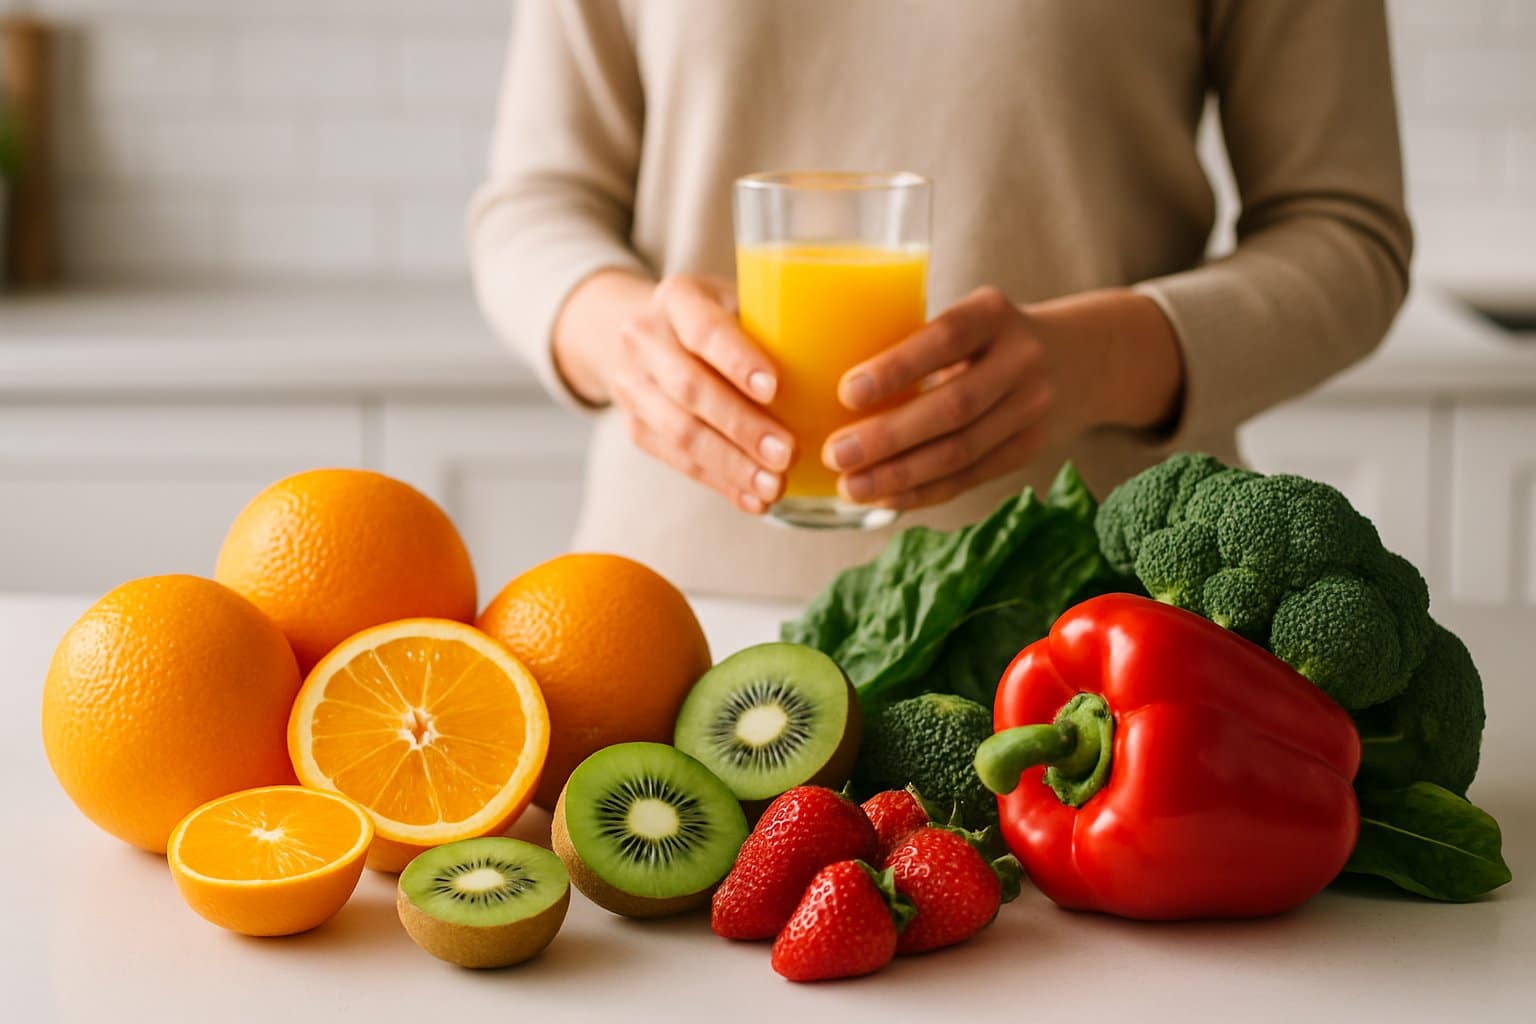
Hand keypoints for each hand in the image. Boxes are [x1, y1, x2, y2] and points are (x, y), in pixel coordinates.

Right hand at [595, 274, 794, 514]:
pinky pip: (678, 462)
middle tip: (787, 453)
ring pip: (680, 432)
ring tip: (775, 485)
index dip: (737, 360)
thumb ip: (778, 324)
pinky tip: (755, 501)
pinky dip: (721, 484)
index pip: (703, 329)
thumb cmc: (721, 318)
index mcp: (677, 298)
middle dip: (742, 425)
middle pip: (690, 387)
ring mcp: (632, 386)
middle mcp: (644, 338)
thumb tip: (850, 356)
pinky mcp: (636, 427)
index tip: (775, 389)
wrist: (648, 337)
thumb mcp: (741, 300)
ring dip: (732, 464)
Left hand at [822, 286, 1181, 509]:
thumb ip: (914, 340)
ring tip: (850, 486)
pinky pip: (971, 476)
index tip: (845, 392)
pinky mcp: (1030, 449)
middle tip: (835, 453)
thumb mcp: (965, 316)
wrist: (1081, 357)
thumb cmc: (987, 336)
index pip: (944, 338)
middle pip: (952, 406)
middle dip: (888, 437)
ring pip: (961, 451)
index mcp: (993, 313)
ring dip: (901, 475)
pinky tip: (885, 499)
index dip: (895, 368)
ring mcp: (1032, 408)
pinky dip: (925, 491)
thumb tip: (818, 377)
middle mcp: (1021, 359)